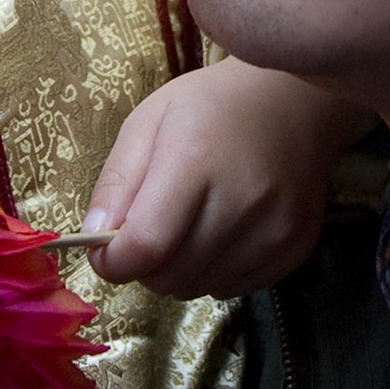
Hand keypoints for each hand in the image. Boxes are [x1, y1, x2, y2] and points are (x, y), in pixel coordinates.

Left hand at [83, 57, 377, 297]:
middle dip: (145, 263)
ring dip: (179, 270)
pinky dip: (214, 272)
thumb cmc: (211, 106)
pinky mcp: (295, 248)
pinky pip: (233, 289)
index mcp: (196, 160)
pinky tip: (221, 233)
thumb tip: (94, 238)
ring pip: (199, 289)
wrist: (292, 99)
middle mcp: (242, 201)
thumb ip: (117, 181)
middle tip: (149, 228)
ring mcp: (275, 229)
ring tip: (188, 226)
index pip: (146, 244)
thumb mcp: (148, 122)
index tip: (104, 251)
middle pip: (170, 275)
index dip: (113, 261)